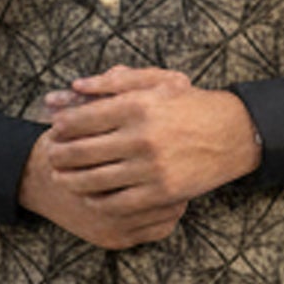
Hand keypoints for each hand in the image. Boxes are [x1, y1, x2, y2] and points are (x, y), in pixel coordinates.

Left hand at [18, 64, 261, 248]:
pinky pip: (118, 202)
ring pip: (95, 180)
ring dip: (71, 180)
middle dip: (59, 155)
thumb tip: (75, 86)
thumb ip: (116, 81)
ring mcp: (152, 168)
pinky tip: (90, 197)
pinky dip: (97, 201)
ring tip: (62, 178)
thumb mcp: (159, 81)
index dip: (61, 126)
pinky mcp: (162, 192)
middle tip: (50, 157)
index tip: (54, 129)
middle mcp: (142, 137)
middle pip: (82, 151)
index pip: (83, 118)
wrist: (233, 134)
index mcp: (138, 106)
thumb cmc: (191, 105)